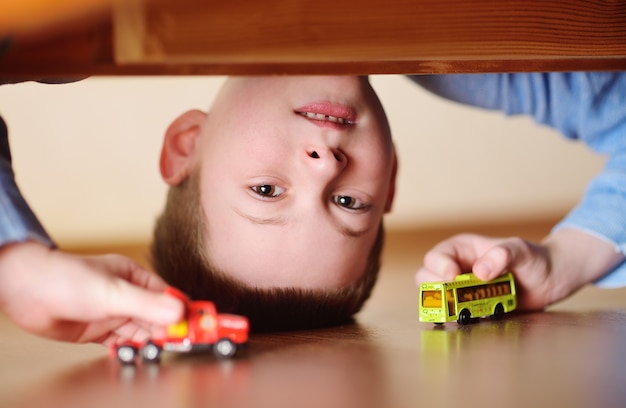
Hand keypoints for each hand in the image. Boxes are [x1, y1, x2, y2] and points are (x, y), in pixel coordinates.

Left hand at [0, 241, 183, 345]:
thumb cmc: (66, 278)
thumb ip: (147, 304)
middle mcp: (128, 296)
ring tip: (164, 352)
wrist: (26, 291)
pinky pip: (124, 343)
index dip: (188, 312)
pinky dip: (132, 350)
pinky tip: (138, 355)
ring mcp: (114, 314)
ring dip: (154, 343)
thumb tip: (180, 311)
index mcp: (137, 279)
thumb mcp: (112, 292)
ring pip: (144, 332)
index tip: (206, 325)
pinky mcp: (99, 331)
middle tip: (192, 345)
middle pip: (160, 317)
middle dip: (174, 331)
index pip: (171, 297)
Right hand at [416, 233, 552, 309]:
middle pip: (427, 278)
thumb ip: (502, 254)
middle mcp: (456, 268)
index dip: (439, 268)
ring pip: (437, 298)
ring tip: (463, 310)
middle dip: (436, 289)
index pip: (436, 257)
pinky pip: (455, 314)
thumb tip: (480, 272)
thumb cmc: (534, 258)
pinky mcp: (471, 308)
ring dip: (445, 306)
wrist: (551, 280)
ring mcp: (461, 290)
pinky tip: (472, 318)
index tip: (453, 278)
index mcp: (461, 249)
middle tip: (454, 296)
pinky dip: (458, 318)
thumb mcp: (520, 250)